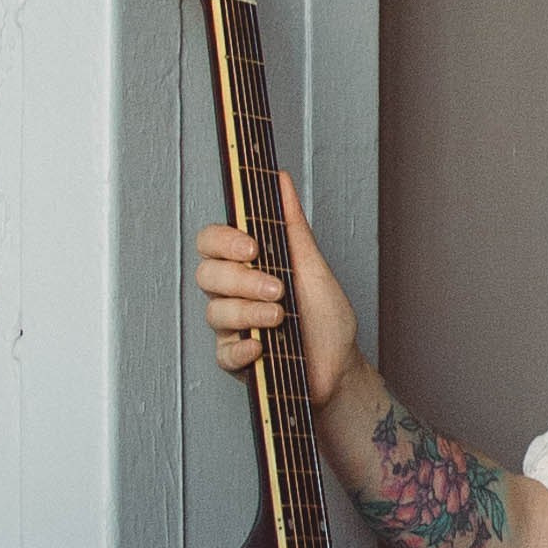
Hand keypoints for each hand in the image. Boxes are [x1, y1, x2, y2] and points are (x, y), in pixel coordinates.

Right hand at [195, 172, 358, 407]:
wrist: (341, 368)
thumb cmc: (326, 318)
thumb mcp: (313, 268)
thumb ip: (292, 227)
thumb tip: (281, 179)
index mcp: (247, 265)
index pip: (211, 242)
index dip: (223, 241)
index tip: (252, 248)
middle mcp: (234, 293)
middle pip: (207, 275)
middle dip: (241, 280)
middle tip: (277, 289)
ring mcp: (232, 327)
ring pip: (215, 312)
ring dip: (249, 312)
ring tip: (281, 317)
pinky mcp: (235, 360)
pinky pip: (223, 352)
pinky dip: (241, 348)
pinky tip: (261, 346)